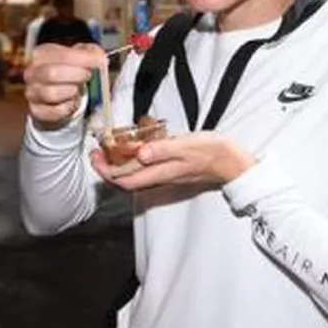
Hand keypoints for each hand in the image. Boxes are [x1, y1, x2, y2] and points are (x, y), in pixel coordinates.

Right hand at [24, 43, 104, 129]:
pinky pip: (56, 110)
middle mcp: (32, 72)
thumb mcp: (77, 55)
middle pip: (52, 73)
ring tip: (77, 88)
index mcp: (41, 54)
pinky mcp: (37, 110)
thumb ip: (89, 52)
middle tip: (87, 75)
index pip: (62, 55)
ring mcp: (32, 92)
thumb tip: (99, 55)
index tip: (101, 61)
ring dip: (72, 91)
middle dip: (76, 75)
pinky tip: (72, 101)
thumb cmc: (66, 71)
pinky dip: (69, 107)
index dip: (84, 58)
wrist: (54, 94)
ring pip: (52, 93)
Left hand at [92, 133, 253, 190]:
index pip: (126, 180)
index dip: (107, 172)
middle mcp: (161, 178)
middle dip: (108, 170)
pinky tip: (133, 152)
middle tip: (97, 153)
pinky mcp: (171, 171)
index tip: (96, 157)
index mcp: (161, 173)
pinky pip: (145, 172)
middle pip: (126, 182)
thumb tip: (140, 154)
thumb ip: (163, 150)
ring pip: (135, 177)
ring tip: (109, 151)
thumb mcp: (187, 146)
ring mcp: (166, 176)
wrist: (232, 162)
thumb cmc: (212, 152)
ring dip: (119, 167)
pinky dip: (133, 164)